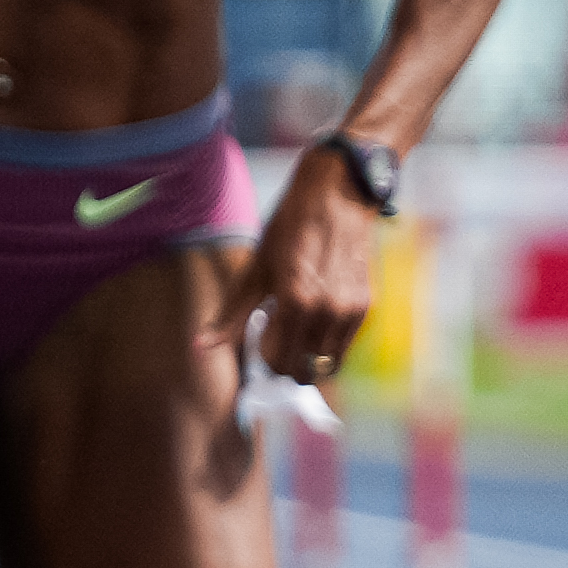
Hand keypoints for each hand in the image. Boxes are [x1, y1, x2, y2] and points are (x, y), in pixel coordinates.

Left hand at [224, 146, 384, 391]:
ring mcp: (352, 309)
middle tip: (278, 345)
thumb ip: (231, 314)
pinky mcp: (368, 303)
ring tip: (296, 334)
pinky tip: (315, 320)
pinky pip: (346, 343)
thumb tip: (200, 346)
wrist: (335, 197)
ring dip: (310, 358)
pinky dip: (328, 342)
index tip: (262, 347)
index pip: (281, 364)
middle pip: (307, 370)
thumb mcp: (254, 271)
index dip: (267, 363)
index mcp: (296, 302)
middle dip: (288, 365)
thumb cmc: (287, 230)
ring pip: (329, 362)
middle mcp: (328, 310)